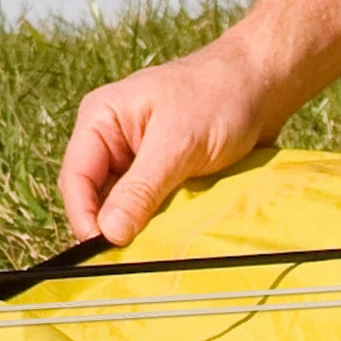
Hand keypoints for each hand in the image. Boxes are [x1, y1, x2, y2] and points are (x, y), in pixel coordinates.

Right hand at [60, 39, 274, 244]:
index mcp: (101, 119)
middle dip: (112, 226)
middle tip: (133, 257)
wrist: (264, 82)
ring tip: (156, 247)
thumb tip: (108, 233)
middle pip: (97, 197)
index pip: (76, 179)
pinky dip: (160, 221)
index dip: (84, 218)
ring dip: (139, 226)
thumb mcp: (177, 143)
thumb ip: (140, 188)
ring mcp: (138, 157)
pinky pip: (150, 206)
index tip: (103, 251)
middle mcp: (113, 139)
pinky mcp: (164, 171)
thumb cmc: (219, 96)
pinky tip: (174, 233)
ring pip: (124, 206)